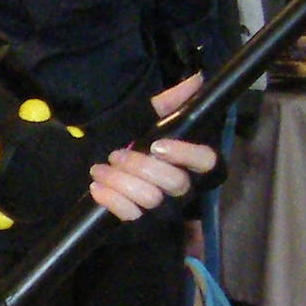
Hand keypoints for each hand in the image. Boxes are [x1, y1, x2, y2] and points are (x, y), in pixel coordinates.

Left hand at [88, 75, 219, 222]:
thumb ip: (170, 103)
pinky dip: (110, 199)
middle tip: (115, 154)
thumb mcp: (146, 121)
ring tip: (100, 169)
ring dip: (120, 181)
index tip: (157, 145)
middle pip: (175, 182)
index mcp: (190, 164)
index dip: (187, 155)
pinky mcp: (142, 225)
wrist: (98, 171)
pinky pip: (131, 216)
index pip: (208, 162)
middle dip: (140, 166)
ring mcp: (163, 210)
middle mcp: (183, 190)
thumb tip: (197, 80)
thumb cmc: (130, 144)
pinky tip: (97, 187)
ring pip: (150, 198)